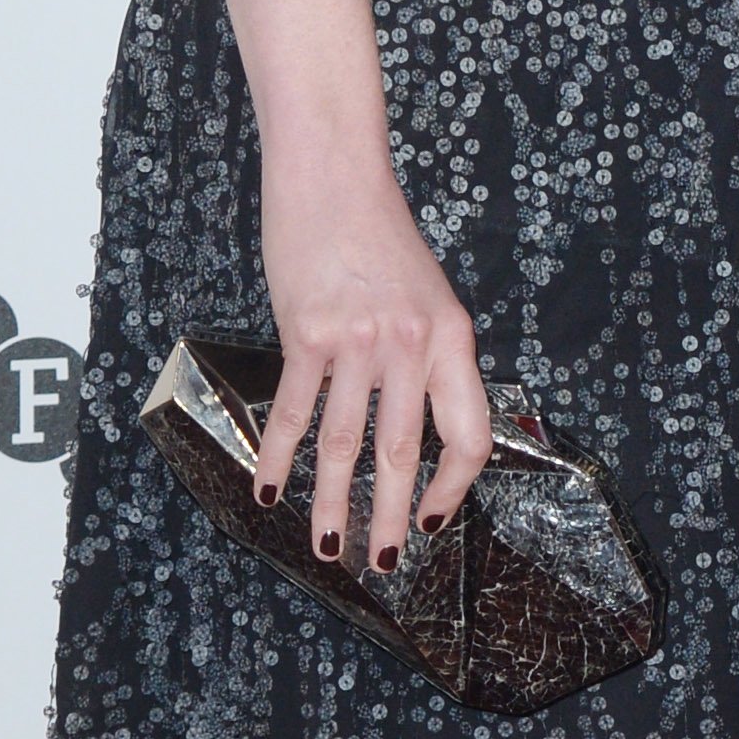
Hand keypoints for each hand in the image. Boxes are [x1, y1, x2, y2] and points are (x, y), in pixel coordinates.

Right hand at [256, 145, 492, 571]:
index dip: (455, 486)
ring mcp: (358, 341)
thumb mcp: (428, 296)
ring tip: (328, 548)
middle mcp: (412, 344)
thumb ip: (429, 356)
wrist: (332, 175)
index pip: (469, 433)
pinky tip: (270, 489)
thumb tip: (419, 423)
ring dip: (333, 503)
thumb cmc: (378, 236)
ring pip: (346, 443)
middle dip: (392, 517)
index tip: (433, 518)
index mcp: (453, 338)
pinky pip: (293, 409)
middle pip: (404, 452)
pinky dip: (279, 455)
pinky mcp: (307, 333)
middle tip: (382, 563)